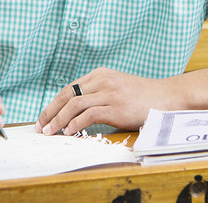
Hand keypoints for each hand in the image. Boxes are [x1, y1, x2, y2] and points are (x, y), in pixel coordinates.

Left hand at [34, 67, 170, 135]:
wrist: (167, 96)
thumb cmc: (142, 96)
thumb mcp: (117, 87)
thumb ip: (98, 93)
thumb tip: (74, 112)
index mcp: (100, 74)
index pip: (69, 88)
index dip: (53, 104)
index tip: (44, 117)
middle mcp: (103, 80)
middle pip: (67, 94)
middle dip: (50, 111)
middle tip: (41, 127)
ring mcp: (110, 93)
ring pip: (74, 104)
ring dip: (58, 119)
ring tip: (51, 132)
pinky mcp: (116, 107)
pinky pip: (89, 114)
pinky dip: (75, 124)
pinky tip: (69, 132)